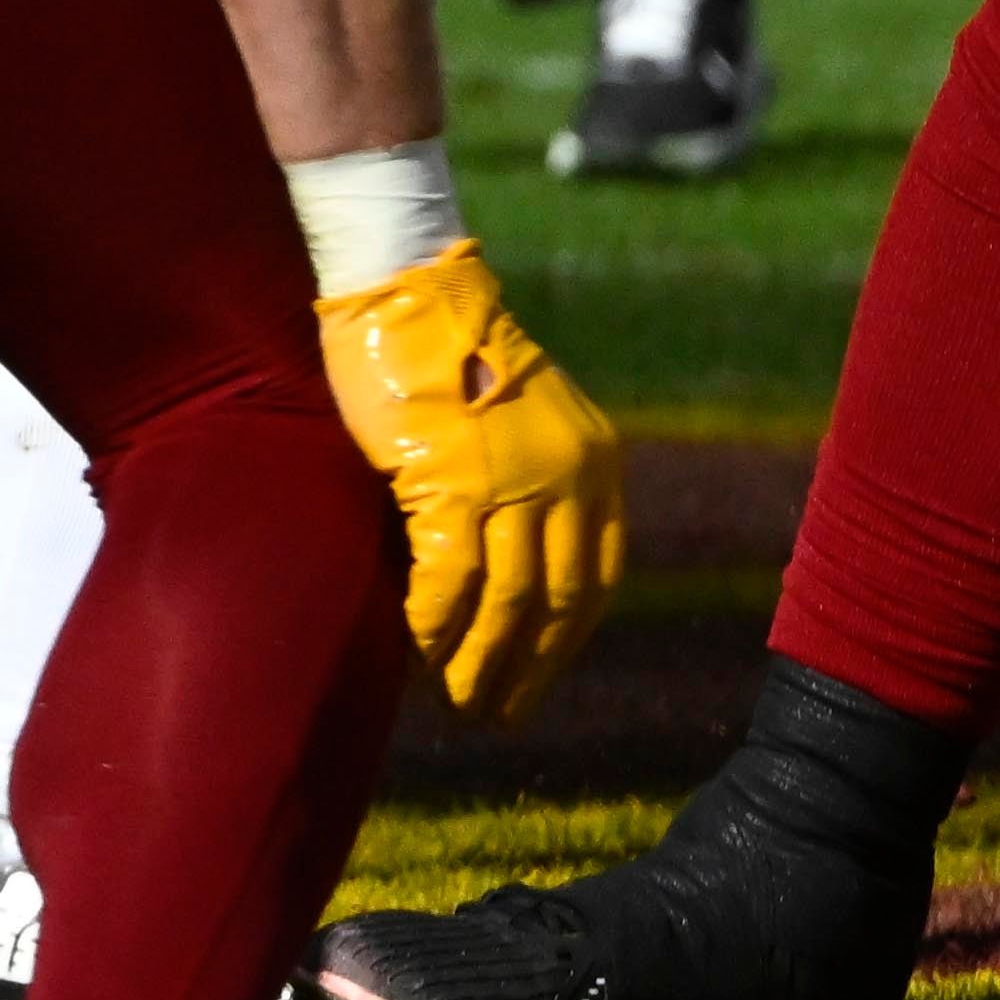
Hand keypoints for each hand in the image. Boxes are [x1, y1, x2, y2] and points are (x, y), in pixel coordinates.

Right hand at [316, 241, 623, 719]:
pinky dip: (435, 624)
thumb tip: (505, 574)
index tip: (537, 677)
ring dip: (481, 661)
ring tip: (460, 699)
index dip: (565, 640)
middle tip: (499, 712)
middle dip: (529, 668)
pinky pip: (449, 579)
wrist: (404, 287)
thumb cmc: (446, 349)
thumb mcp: (521, 420)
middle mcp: (568, 478)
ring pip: (508, 602)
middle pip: (559, 602)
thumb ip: (531, 484)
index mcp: (596, 465)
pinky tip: (419, 650)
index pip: (595, 578)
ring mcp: (513, 481)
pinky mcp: (452, 482)